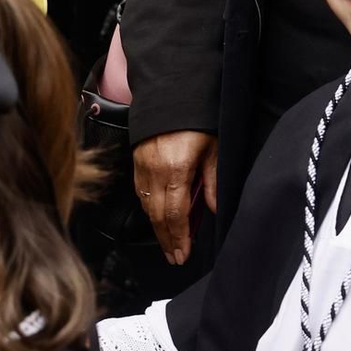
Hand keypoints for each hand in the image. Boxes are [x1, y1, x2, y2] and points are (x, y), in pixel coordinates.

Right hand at [133, 131, 218, 263]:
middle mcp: (155, 172)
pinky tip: (157, 218)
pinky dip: (148, 209)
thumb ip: (212, 180)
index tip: (183, 254)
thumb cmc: (196, 119)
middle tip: (175, 258)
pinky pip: (140, 192)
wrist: (171, 93)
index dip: (179, 237)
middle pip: (157, 216)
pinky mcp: (136, 161)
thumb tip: (214, 209)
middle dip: (166, 240)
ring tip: (168, 244)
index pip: (175, 214)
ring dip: (157, 228)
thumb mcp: (213, 148)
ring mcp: (142, 167)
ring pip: (146, 206)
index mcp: (176, 170)